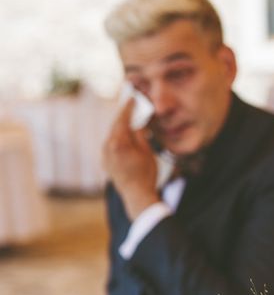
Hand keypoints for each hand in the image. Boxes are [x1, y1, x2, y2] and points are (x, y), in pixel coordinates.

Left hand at [103, 99, 159, 219]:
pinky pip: (110, 146)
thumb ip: (140, 135)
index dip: (128, 108)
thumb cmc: (145, 174)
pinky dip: (118, 140)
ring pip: (112, 136)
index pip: (122, 119)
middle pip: (115, 126)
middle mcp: (107, 147)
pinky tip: (126, 139)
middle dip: (123, 117)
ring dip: (121, 129)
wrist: (136, 196)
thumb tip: (138, 124)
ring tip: (130, 123)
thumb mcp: (147, 152)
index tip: (131, 98)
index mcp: (118, 142)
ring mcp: (104, 155)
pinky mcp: (105, 162)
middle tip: (131, 108)